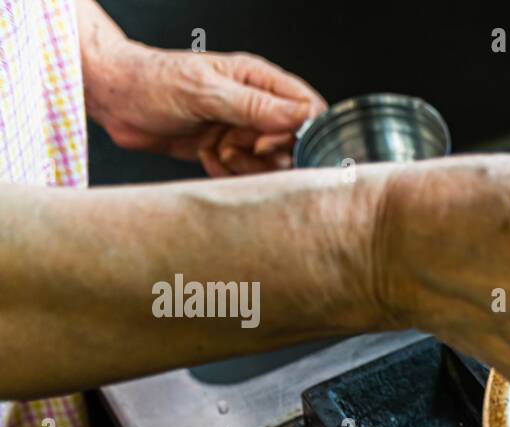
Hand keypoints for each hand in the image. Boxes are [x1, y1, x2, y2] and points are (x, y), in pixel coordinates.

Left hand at [82, 28, 324, 175]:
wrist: (114, 100)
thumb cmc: (152, 81)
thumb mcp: (205, 91)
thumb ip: (254, 105)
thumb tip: (298, 116)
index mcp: (259, 80)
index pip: (307, 109)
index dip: (297, 133)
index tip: (265, 143)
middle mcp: (257, 106)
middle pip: (292, 144)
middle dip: (266, 155)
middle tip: (235, 147)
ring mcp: (243, 129)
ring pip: (270, 164)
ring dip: (244, 166)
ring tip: (217, 150)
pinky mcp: (228, 151)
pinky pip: (245, 174)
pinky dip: (226, 173)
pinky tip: (206, 157)